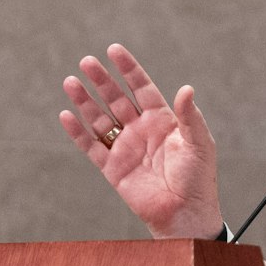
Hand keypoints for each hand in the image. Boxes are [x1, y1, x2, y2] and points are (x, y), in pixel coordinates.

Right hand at [59, 43, 224, 239]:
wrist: (185, 214)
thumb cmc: (198, 179)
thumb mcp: (199, 143)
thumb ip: (190, 116)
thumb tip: (186, 88)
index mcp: (162, 120)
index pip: (141, 87)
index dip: (128, 69)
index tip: (114, 50)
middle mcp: (140, 130)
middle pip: (116, 99)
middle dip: (102, 80)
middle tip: (87, 62)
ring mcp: (125, 148)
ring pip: (99, 119)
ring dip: (85, 101)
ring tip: (70, 82)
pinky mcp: (112, 168)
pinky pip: (91, 147)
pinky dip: (77, 132)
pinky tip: (66, 115)